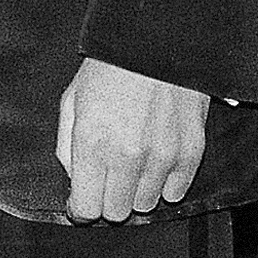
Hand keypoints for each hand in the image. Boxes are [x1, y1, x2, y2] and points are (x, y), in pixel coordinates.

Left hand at [55, 57, 209, 221]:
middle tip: (107, 175)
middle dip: (107, 198)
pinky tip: (155, 159)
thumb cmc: (109, 69)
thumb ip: (66, 146)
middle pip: (116, 213)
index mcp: (92, 143)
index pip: (86, 209)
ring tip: (132, 160)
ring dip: (136, 190)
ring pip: (146, 204)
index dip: (80, 209)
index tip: (81, 202)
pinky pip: (176, 193)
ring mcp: (162, 157)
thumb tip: (74, 179)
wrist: (156, 44)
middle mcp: (128, 156)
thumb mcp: (71, 101)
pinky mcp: (190, 153)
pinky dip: (164, 183)